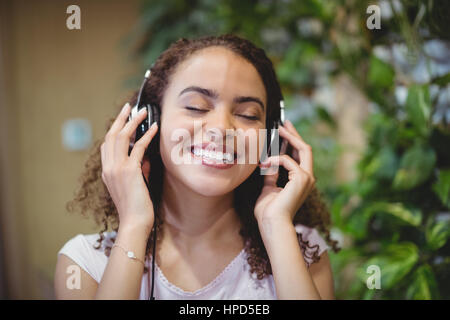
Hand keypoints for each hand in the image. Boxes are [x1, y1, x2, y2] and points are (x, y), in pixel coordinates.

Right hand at [100, 103, 158, 232]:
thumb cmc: (137, 208)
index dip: (114, 130)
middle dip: (120, 119)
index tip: (123, 120)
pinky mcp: (130, 171)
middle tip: (129, 108)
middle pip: (111, 136)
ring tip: (143, 112)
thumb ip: (138, 170)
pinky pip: (138, 148)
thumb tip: (146, 157)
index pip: (106, 145)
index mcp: (107, 172)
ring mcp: (117, 169)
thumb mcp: (135, 185)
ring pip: (121, 138)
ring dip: (133, 122)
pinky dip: (147, 136)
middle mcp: (109, 168)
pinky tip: (154, 128)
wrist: (135, 223)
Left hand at [254, 120, 315, 224]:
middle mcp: (307, 178)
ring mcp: (307, 178)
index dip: (292, 141)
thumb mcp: (268, 187)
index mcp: (300, 180)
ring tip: (278, 129)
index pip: (299, 156)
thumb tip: (268, 161)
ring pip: (303, 150)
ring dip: (289, 138)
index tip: (283, 130)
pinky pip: (288, 161)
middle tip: (284, 123)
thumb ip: (271, 174)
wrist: (272, 223)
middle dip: (295, 134)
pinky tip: (264, 163)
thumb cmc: (269, 211)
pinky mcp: (301, 179)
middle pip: (305, 149)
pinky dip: (275, 159)